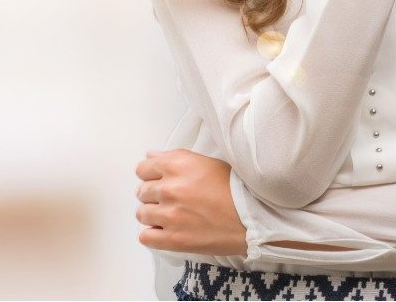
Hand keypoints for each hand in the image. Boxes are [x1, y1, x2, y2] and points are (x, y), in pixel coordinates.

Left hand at [134, 149, 357, 255]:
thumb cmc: (236, 189)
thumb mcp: (207, 163)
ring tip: (170, 216)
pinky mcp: (173, 239)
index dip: (150, 174)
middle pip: (141, 191)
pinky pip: (146, 236)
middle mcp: (170, 187)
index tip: (156, 179)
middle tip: (169, 199)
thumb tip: (151, 157)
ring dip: (153, 214)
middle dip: (152, 194)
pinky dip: (154, 234)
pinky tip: (167, 231)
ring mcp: (170, 214)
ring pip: (141, 213)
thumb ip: (176, 159)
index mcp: (178, 165)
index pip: (143, 167)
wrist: (253, 218)